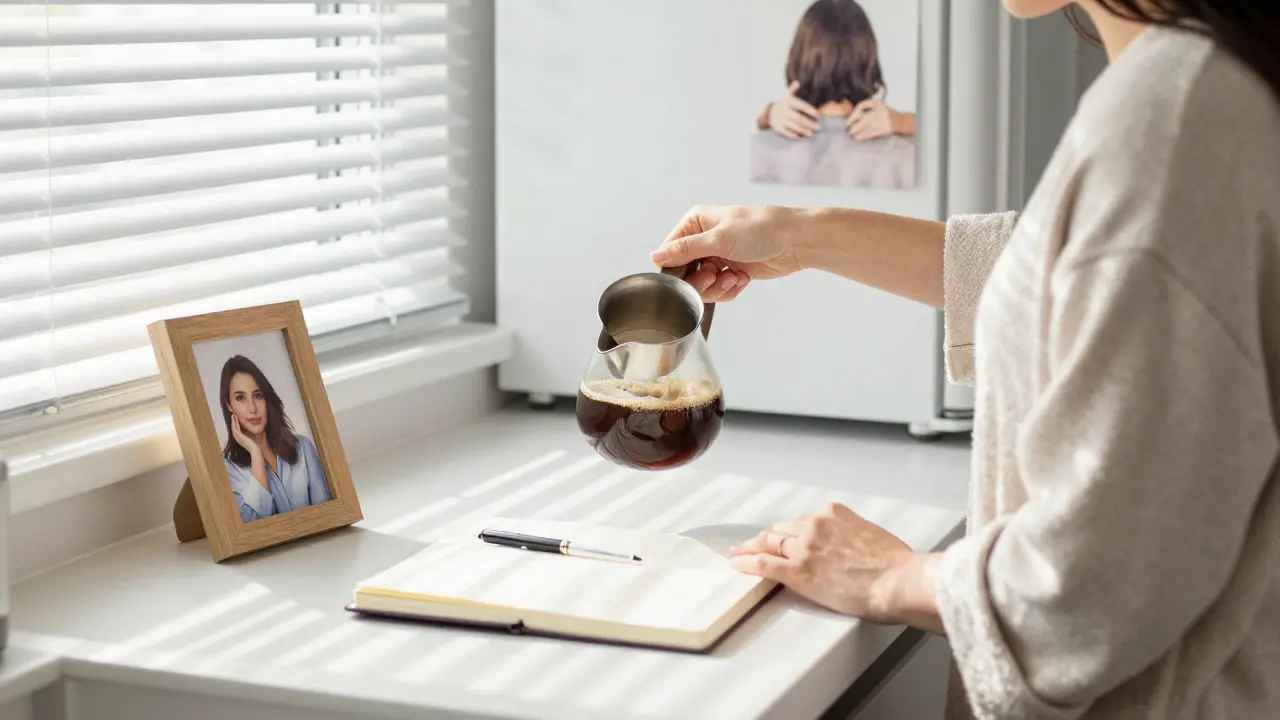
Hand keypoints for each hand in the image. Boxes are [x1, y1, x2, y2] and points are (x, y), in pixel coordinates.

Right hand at [230, 416, 259, 458]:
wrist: (254, 449)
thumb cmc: (253, 445)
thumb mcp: (249, 439)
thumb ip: (248, 436)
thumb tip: (249, 432)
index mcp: (239, 438)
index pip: (235, 430)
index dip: (235, 424)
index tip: (235, 419)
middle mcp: (236, 437)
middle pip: (233, 428)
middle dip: (233, 421)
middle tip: (233, 415)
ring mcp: (237, 436)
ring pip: (233, 427)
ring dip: (233, 420)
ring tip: (233, 415)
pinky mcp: (239, 435)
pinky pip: (235, 427)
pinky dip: (235, 422)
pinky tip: (235, 418)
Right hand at [651, 205, 804, 301]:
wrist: (796, 241)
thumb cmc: (761, 229)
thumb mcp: (719, 238)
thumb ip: (685, 250)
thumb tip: (655, 255)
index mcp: (695, 223)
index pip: (669, 253)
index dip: (676, 272)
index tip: (688, 279)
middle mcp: (703, 239)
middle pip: (684, 274)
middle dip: (700, 282)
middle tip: (714, 277)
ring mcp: (717, 256)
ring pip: (702, 285)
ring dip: (717, 287)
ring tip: (733, 278)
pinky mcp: (731, 271)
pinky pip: (719, 290)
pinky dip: (729, 289)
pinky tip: (742, 279)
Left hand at [729, 503, 939, 628]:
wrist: (897, 580)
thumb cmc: (895, 565)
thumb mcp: (871, 537)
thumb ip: (851, 538)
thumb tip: (848, 551)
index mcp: (833, 514)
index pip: (802, 521)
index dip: (790, 531)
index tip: (784, 536)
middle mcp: (814, 525)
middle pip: (781, 530)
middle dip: (766, 537)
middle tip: (754, 543)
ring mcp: (803, 547)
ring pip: (768, 543)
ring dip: (750, 548)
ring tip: (738, 553)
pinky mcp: (796, 571)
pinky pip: (764, 564)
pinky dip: (747, 563)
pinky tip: (738, 565)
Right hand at [766, 81, 821, 138]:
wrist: (768, 113)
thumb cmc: (783, 104)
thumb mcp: (787, 96)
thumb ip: (792, 90)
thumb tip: (797, 82)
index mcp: (788, 102)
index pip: (800, 105)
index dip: (809, 110)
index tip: (818, 115)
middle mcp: (784, 111)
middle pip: (798, 118)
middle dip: (809, 123)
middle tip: (819, 127)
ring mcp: (780, 120)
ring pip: (793, 126)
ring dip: (803, 130)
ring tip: (811, 133)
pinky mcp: (777, 127)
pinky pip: (785, 132)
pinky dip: (792, 135)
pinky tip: (799, 137)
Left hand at [845, 96, 896, 139]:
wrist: (900, 121)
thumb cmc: (886, 113)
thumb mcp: (878, 105)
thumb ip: (867, 107)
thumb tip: (853, 115)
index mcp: (877, 103)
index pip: (862, 106)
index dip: (853, 113)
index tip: (849, 119)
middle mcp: (879, 111)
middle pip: (862, 118)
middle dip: (853, 124)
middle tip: (847, 129)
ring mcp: (882, 120)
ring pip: (865, 127)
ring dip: (856, 132)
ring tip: (851, 135)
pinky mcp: (883, 129)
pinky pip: (870, 133)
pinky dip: (863, 136)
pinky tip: (858, 138)